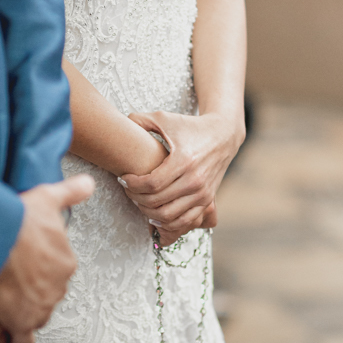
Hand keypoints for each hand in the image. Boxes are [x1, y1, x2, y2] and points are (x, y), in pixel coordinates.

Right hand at [0, 175, 93, 342]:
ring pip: (35, 315)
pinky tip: (7, 330)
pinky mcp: (20, 322)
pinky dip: (16, 336)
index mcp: (65, 262)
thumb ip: (70, 193)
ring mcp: (40, 307)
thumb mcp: (47, 198)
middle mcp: (58, 287)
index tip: (25, 265)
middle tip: (11, 281)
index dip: (39, 269)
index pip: (56, 272)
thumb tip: (88, 184)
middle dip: (31, 290)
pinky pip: (23, 339)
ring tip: (5, 302)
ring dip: (22, 311)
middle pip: (46, 294)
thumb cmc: (18, 219)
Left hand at [121, 111, 242, 237]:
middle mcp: (195, 180)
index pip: (151, 183)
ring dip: (148, 212)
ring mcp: (202, 193)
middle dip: (136, 198)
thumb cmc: (191, 127)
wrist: (223, 135)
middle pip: (156, 202)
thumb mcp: (165, 118)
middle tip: (128, 190)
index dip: (132, 185)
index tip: (123, 179)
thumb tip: (119, 123)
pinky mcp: (207, 201)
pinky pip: (184, 222)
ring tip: (139, 201)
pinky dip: (167, 223)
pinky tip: (154, 215)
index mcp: (184, 160)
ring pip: (168, 216)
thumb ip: (140, 120)